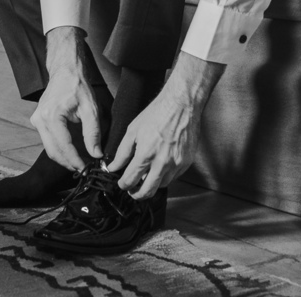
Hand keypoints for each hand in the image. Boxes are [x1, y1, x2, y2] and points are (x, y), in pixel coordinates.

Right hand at [31, 26, 103, 171]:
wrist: (65, 70)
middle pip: (53, 151)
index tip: (86, 170)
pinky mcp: (38, 121)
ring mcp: (36, 121)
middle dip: (69, 163)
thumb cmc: (77, 86)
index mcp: (52, 116)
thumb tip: (96, 154)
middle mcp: (40, 120)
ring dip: (64, 158)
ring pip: (50, 148)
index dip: (75, 161)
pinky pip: (48, 141)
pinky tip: (72, 152)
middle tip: (84, 170)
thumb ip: (93, 133)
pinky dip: (60, 149)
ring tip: (81, 163)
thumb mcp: (90, 109)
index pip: (64, 146)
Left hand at [108, 52, 225, 199]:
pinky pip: (174, 177)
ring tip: (146, 175)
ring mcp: (176, 164)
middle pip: (147, 192)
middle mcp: (162, 163)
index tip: (122, 184)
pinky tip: (160, 165)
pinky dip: (165, 175)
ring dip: (152, 184)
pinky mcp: (186, 163)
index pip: (130, 180)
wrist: (181, 105)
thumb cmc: (156, 114)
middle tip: (132, 190)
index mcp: (146, 155)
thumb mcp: (132, 130)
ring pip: (161, 185)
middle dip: (137, 194)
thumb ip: (122, 152)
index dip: (123, 185)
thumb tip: (113, 167)